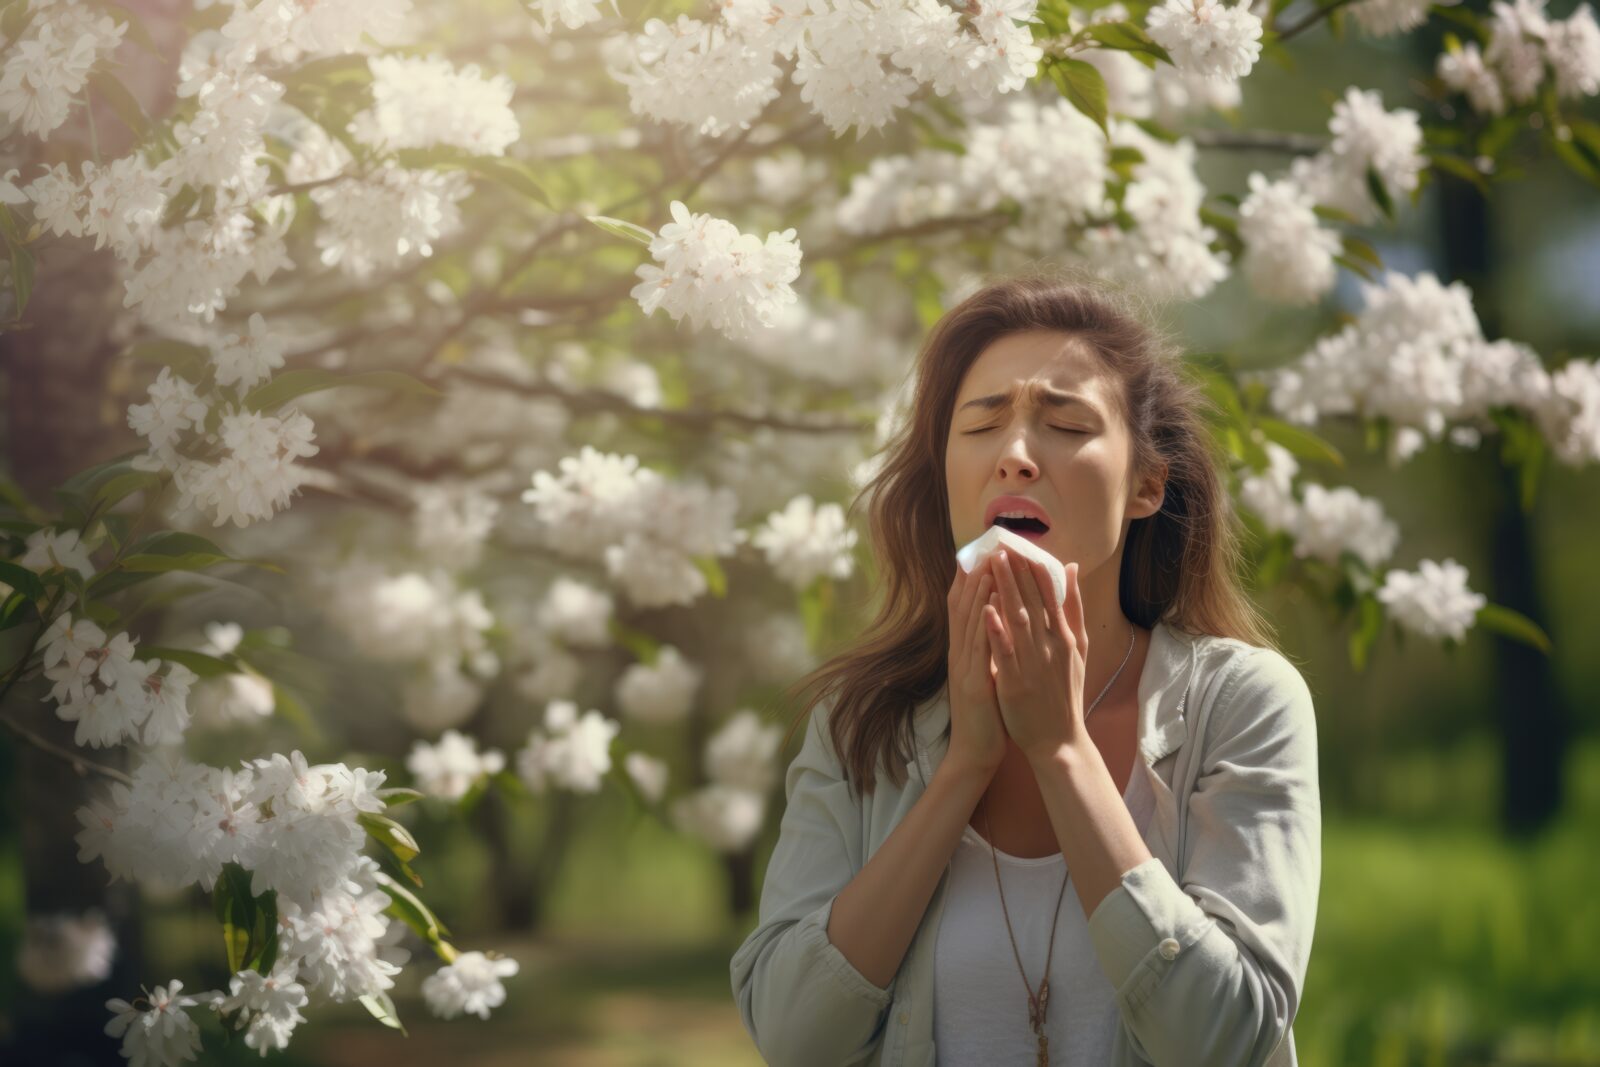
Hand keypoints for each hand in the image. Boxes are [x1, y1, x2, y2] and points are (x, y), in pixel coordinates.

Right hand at [945, 556, 1006, 778]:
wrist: (975, 751)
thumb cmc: (986, 713)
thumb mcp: (985, 674)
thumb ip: (988, 648)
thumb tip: (998, 623)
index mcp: (965, 651)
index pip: (965, 607)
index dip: (971, 579)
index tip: (982, 552)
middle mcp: (960, 654)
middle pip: (963, 607)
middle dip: (975, 575)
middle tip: (986, 546)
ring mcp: (964, 668)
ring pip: (970, 622)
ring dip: (979, 592)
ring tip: (990, 564)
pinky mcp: (973, 683)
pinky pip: (979, 648)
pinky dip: (984, 624)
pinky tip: (991, 605)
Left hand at [983, 549, 1088, 761]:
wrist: (1059, 740)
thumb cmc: (1066, 694)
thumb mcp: (1079, 650)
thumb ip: (1074, 610)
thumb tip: (1071, 570)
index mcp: (1064, 637)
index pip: (1050, 595)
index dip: (1035, 569)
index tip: (1023, 545)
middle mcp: (1051, 646)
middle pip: (1032, 601)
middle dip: (1017, 571)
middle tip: (1003, 545)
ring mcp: (1033, 663)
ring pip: (1018, 620)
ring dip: (1005, 590)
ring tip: (993, 563)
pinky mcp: (1015, 682)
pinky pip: (1004, 651)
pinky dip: (996, 629)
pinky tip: (986, 609)